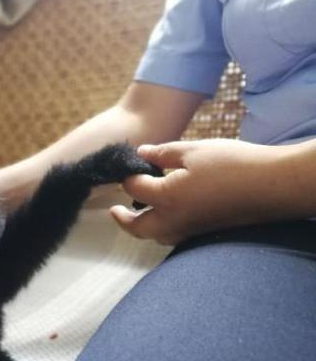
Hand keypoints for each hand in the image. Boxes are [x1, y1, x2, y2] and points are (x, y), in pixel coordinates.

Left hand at [111, 139, 289, 244]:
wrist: (271, 185)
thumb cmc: (232, 164)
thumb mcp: (193, 150)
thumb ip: (162, 153)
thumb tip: (141, 153)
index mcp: (166, 197)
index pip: (133, 189)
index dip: (128, 176)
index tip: (128, 167)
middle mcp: (173, 220)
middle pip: (137, 228)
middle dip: (123, 220)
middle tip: (114, 211)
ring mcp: (189, 230)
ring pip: (155, 236)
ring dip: (143, 227)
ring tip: (138, 211)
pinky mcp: (204, 232)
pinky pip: (173, 236)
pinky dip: (162, 229)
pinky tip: (167, 214)